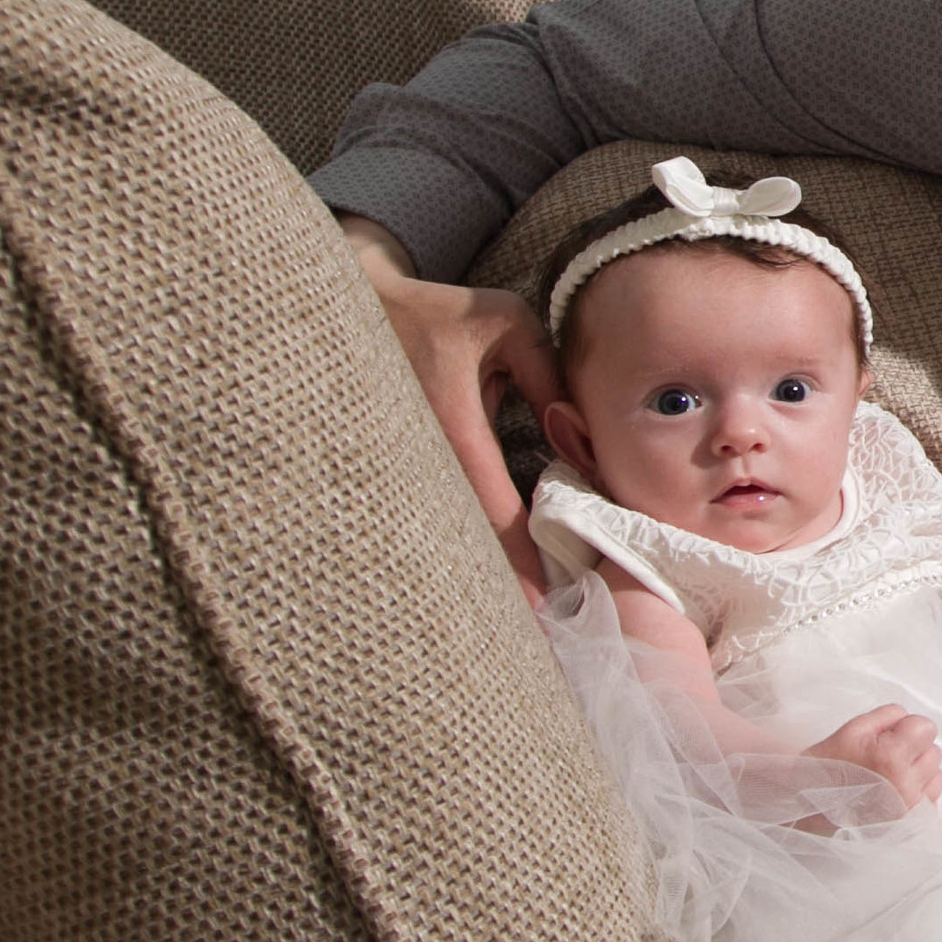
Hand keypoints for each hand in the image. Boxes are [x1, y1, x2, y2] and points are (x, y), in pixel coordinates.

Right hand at [343, 215, 562, 605]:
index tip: (543, 599)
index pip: (492, 506)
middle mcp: (421, 457)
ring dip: (479, 573)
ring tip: (516, 622)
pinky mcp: (399, 472)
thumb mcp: (507, 327)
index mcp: (450, 424)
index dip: (519, 556)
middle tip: (539, 630)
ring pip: (446, 535)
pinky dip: (462, 547)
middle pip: (465, 538)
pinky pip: (434, 518)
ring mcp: (404, 469)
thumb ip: (549, 376)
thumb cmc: (441, 316)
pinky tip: (482, 582)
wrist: (359, 311)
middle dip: (500, 584)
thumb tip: (582, 431)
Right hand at [804, 703, 941, 810]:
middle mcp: (905, 784)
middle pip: (934, 750)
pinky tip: (896, 789)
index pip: (926, 727)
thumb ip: (888, 716)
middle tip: (886, 755)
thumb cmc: (828, 766)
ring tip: (890, 774)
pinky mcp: (910, 821)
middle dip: (914, 748)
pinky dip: (919, 790)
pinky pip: (933, 797)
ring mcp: (909, 806)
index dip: (908, 728)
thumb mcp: (852, 729)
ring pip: (936, 773)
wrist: (810, 807)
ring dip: (919, 770)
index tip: (891, 736)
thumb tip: (908, 718)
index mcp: (890, 756)